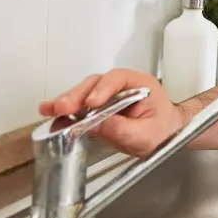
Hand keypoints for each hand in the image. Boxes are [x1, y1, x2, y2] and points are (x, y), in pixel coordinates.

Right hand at [39, 69, 186, 156]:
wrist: (167, 138)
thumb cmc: (165, 131)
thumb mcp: (147, 134)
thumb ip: (122, 129)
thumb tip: (96, 125)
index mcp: (141, 85)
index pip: (118, 79)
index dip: (102, 89)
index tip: (92, 103)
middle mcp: (123, 86)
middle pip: (96, 83)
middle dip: (77, 95)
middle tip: (63, 107)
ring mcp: (110, 96)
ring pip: (85, 92)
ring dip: (67, 101)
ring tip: (50, 109)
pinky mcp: (100, 109)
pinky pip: (82, 107)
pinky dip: (67, 111)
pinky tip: (52, 114)